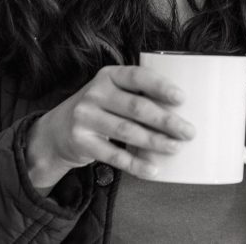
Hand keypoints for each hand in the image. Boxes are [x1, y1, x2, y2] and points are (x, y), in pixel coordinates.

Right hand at [25, 65, 194, 190]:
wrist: (57, 130)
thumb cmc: (99, 108)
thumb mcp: (112, 92)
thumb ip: (137, 95)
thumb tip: (182, 110)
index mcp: (109, 75)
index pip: (138, 76)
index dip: (160, 86)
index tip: (182, 98)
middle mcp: (95, 93)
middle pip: (137, 107)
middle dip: (166, 120)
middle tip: (188, 131)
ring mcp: (86, 117)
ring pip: (127, 131)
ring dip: (155, 141)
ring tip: (175, 147)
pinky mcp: (82, 142)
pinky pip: (114, 156)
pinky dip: (136, 164)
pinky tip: (153, 169)